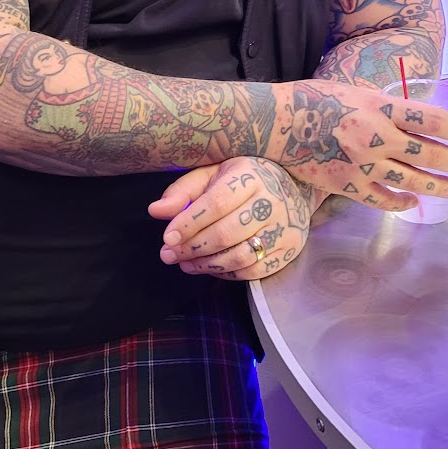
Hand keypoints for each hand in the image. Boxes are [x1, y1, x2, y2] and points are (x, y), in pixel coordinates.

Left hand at [148, 157, 312, 281]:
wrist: (292, 188)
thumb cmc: (243, 180)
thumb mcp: (212, 175)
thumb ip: (183, 191)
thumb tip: (155, 211)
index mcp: (250, 176)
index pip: (216, 203)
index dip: (189, 223)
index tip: (167, 238)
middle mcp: (271, 202)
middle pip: (226, 233)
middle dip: (192, 248)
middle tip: (169, 255)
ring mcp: (283, 228)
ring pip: (240, 256)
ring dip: (207, 264)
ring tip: (185, 264)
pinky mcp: (288, 250)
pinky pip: (254, 271)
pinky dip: (227, 273)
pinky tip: (209, 267)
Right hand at [268, 81, 447, 210]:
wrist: (276, 122)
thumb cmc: (312, 100)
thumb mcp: (355, 93)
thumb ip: (382, 108)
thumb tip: (410, 122)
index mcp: (379, 107)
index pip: (432, 120)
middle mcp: (376, 136)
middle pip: (428, 153)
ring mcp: (362, 163)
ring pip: (411, 179)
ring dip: (437, 185)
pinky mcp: (346, 184)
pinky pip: (381, 199)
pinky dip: (400, 202)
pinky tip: (411, 203)